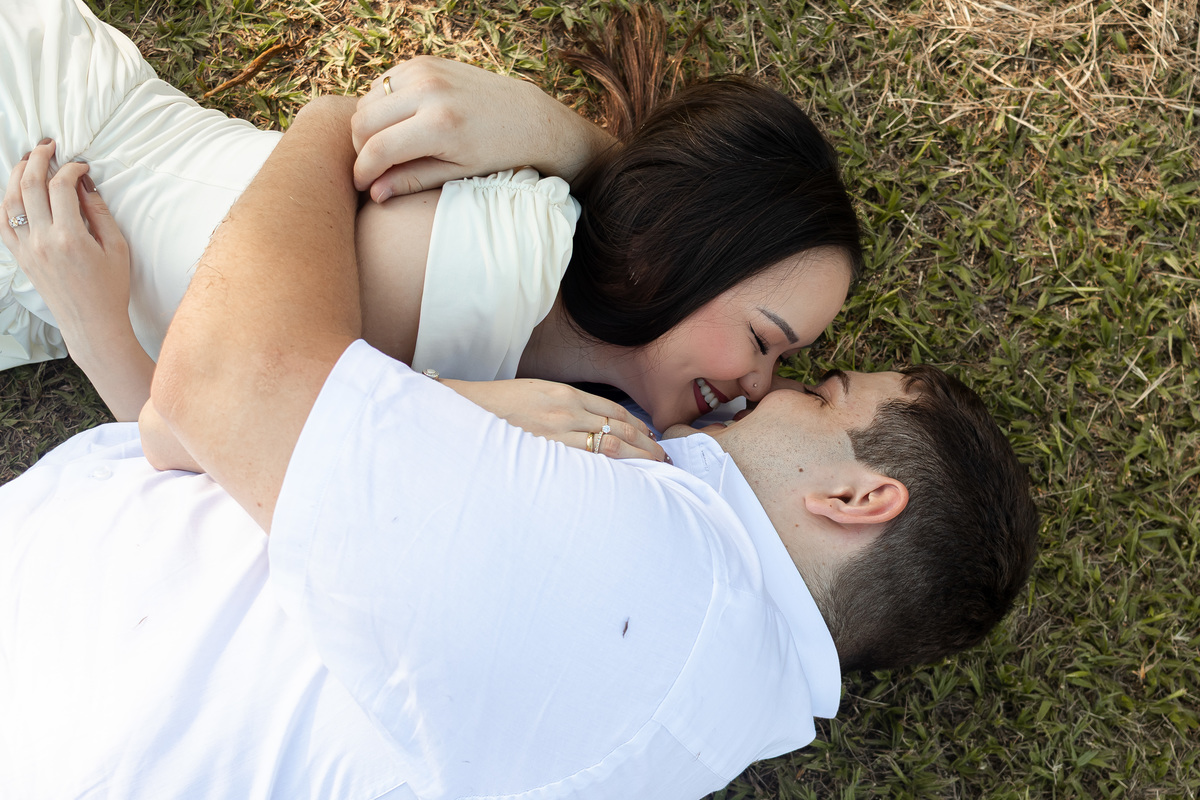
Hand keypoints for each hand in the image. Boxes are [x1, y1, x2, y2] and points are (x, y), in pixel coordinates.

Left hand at [1, 139, 152, 420]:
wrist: (91, 323)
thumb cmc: (110, 288)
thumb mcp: (116, 248)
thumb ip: (99, 213)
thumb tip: (85, 185)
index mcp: (70, 237)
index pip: (61, 187)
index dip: (70, 169)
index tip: (81, 166)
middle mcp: (42, 240)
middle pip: (29, 185)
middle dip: (37, 159)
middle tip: (47, 145)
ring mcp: (27, 249)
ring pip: (11, 200)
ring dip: (17, 174)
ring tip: (27, 159)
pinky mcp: (20, 257)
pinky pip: (4, 222)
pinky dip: (6, 201)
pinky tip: (14, 190)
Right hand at [352, 56, 615, 201]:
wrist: (527, 117)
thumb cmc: (495, 153)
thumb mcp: (457, 172)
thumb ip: (412, 181)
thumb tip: (373, 194)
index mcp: (439, 125)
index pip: (377, 150)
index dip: (362, 172)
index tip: (362, 186)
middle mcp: (428, 91)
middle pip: (363, 121)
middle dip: (360, 149)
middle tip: (373, 167)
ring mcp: (425, 71)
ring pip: (367, 100)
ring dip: (369, 126)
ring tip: (386, 147)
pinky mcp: (424, 61)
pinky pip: (382, 83)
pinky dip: (382, 104)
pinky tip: (398, 123)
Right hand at [442, 378, 668, 462]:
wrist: (463, 412)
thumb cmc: (495, 407)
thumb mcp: (533, 393)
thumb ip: (560, 406)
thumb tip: (586, 423)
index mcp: (563, 393)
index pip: (612, 410)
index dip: (635, 425)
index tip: (650, 438)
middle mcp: (566, 410)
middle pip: (619, 427)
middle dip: (646, 444)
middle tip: (664, 459)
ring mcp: (557, 432)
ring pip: (611, 445)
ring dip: (637, 458)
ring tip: (655, 469)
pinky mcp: (545, 451)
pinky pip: (587, 462)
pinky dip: (610, 469)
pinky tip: (624, 478)